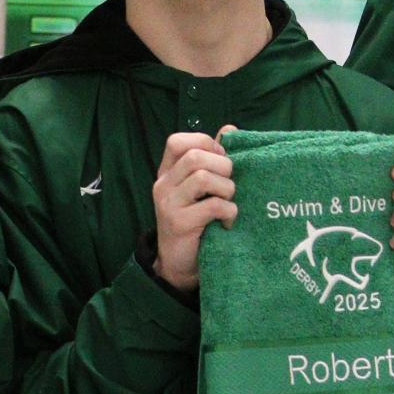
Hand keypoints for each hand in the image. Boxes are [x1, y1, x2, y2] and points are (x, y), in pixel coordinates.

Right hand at [151, 132, 236, 292]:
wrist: (181, 264)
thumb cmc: (198, 221)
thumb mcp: (203, 189)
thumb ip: (214, 159)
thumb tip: (230, 128)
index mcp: (168, 172)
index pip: (178, 141)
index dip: (206, 144)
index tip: (221, 161)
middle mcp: (163, 185)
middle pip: (195, 157)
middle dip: (223, 167)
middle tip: (229, 186)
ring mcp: (168, 204)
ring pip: (205, 177)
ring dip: (227, 189)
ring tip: (228, 204)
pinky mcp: (178, 223)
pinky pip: (213, 205)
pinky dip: (229, 212)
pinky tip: (227, 222)